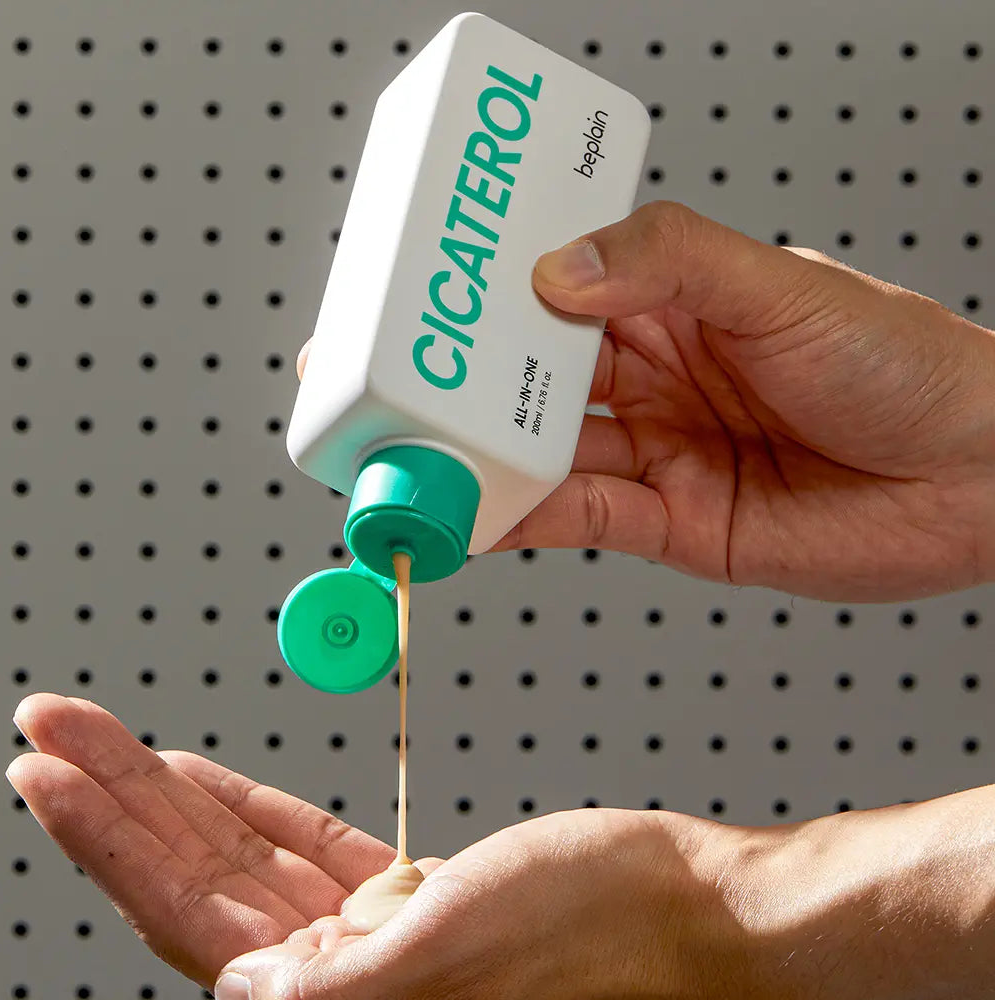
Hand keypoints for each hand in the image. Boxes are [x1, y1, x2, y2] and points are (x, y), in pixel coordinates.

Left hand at [8, 695, 994, 997]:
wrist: (698, 906)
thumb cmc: (618, 923)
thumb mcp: (483, 936)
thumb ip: (360, 977)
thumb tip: (242, 997)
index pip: (190, 918)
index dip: (114, 841)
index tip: (54, 768)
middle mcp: (344, 984)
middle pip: (195, 883)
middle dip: (121, 800)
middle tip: (55, 727)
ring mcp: (369, 941)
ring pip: (238, 862)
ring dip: (173, 796)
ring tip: (108, 741)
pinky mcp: (405, 902)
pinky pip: (301, 850)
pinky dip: (250, 808)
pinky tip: (205, 778)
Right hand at [300, 203, 994, 600]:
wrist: (976, 476)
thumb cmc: (901, 361)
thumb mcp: (778, 287)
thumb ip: (665, 265)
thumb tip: (552, 271)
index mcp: (668, 302)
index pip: (548, 295)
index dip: (477, 298)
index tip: (412, 299)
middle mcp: (652, 377)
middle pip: (528, 382)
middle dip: (455, 387)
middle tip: (383, 387)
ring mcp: (657, 452)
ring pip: (544, 455)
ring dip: (479, 461)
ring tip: (410, 459)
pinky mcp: (673, 522)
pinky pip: (582, 519)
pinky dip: (526, 519)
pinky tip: (479, 514)